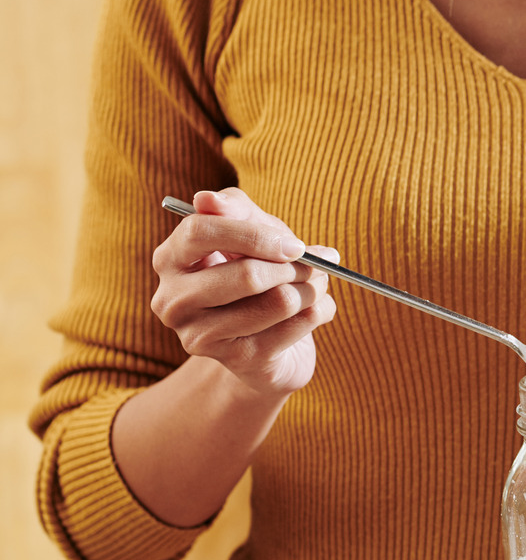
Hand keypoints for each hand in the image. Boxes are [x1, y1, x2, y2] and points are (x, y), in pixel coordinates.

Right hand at [150, 188, 336, 396]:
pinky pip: (298, 325)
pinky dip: (321, 310)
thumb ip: (235, 209)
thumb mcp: (250, 232)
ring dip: (313, 288)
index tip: (293, 244)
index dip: (254, 234)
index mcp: (170, 259)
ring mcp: (199, 336)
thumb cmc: (256, 273)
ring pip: (279, 302)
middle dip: (296, 267)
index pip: (200, 232)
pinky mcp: (235, 361)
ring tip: (317, 285)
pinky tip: (316, 309)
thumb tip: (206, 198)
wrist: (266, 342)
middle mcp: (172, 300)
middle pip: (247, 275)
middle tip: (318, 265)